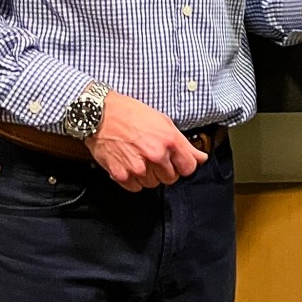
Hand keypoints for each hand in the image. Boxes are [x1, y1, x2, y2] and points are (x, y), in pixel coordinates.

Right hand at [85, 91, 207, 191]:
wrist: (101, 115)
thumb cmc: (131, 114)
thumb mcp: (163, 121)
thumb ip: (183, 143)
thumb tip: (200, 157)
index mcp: (169, 140)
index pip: (189, 168)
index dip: (185, 165)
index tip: (180, 162)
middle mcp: (156, 156)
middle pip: (171, 178)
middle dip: (166, 169)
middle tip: (156, 157)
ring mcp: (138, 167)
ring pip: (153, 184)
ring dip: (150, 175)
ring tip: (141, 157)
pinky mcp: (122, 175)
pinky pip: (136, 188)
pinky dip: (135, 180)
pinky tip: (131, 164)